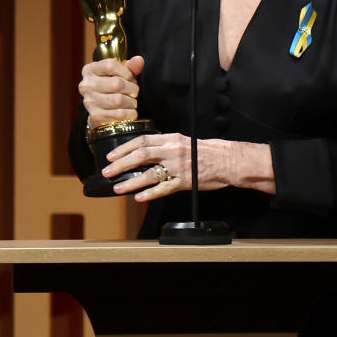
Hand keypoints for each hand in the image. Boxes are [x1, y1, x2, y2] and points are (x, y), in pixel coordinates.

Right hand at [78, 55, 144, 125]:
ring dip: (131, 102)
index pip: (110, 65)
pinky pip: (119, 114)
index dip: (126, 72)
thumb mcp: (120, 74)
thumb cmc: (111, 87)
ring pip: (119, 100)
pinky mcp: (96, 116)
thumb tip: (139, 60)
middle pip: (117, 84)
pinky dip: (130, 113)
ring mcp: (89, 101)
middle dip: (132, 88)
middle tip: (133, 92)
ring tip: (132, 102)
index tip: (130, 78)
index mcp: (90, 70)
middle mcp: (86, 85)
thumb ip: (130, 67)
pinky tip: (130, 111)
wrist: (101, 109)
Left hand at [102, 134, 273, 200]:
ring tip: (117, 188)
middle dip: (121, 164)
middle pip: (141, 155)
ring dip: (130, 182)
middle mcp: (173, 151)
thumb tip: (147, 151)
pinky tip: (139, 197)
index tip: (111, 155)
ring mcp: (178, 167)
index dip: (124, 148)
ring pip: (149, 174)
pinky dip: (149, 194)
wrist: (229, 160)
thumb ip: (166, 145)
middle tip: (107, 171)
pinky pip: (163, 188)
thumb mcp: (185, 142)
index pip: (143, 140)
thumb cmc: (208, 152)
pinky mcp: (185, 181)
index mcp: (172, 138)